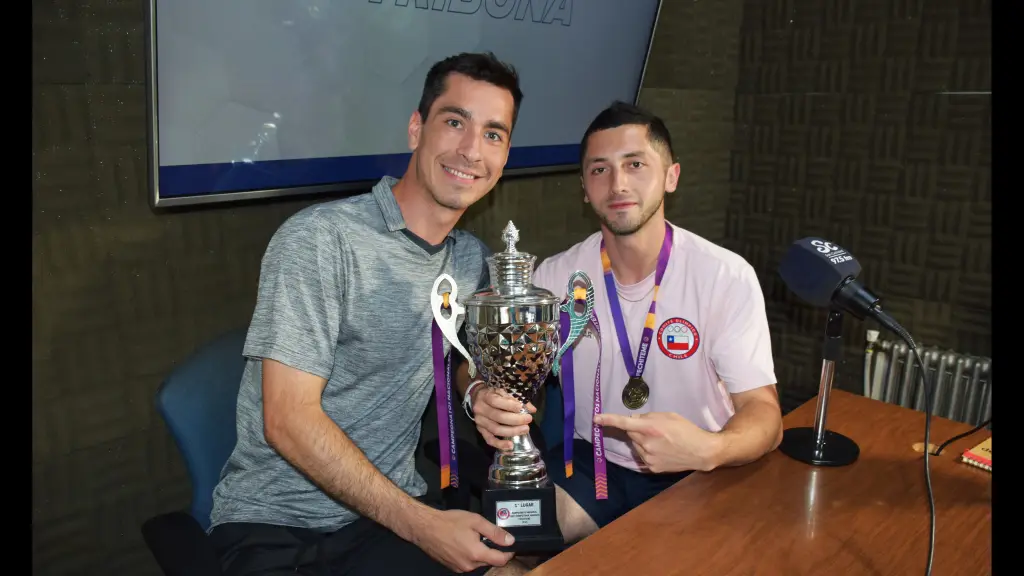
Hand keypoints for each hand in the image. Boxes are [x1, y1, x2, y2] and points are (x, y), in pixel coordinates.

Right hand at [412, 508, 515, 572]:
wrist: (425, 528)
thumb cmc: (450, 522)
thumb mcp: (475, 521)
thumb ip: (494, 532)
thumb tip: (510, 540)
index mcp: (477, 554)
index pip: (501, 560)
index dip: (508, 552)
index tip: (510, 544)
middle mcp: (469, 566)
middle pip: (489, 562)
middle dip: (494, 551)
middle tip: (492, 536)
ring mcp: (459, 568)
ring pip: (478, 563)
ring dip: (481, 553)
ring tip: (477, 538)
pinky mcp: (452, 567)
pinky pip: (468, 563)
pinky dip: (471, 555)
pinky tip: (465, 543)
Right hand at [471, 385, 536, 450]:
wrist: (477, 398)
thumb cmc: (494, 394)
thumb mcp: (504, 391)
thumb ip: (518, 399)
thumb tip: (532, 409)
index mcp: (486, 396)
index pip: (496, 401)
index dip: (510, 405)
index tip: (521, 408)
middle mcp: (481, 409)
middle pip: (498, 417)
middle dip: (515, 420)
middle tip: (528, 419)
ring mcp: (480, 421)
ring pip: (496, 429)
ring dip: (512, 431)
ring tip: (525, 430)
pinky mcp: (480, 431)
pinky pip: (489, 440)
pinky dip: (500, 444)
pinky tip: (510, 445)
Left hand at [594, 412, 721, 472]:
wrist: (701, 452)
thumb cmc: (687, 430)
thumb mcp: (669, 416)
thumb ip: (649, 417)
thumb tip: (634, 420)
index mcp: (651, 428)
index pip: (625, 423)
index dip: (609, 420)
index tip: (596, 419)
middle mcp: (647, 444)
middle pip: (630, 434)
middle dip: (636, 430)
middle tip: (652, 429)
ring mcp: (649, 458)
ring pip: (635, 446)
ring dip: (641, 441)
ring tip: (660, 441)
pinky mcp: (652, 468)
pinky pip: (642, 456)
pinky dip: (647, 451)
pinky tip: (662, 450)